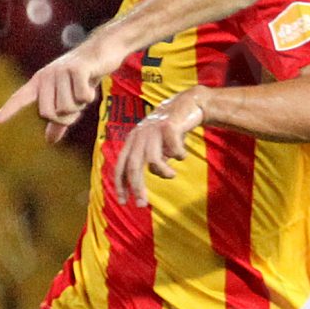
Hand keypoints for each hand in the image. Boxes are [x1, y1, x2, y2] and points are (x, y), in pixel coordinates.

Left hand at [0, 31, 130, 140]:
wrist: (102, 51)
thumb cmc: (84, 77)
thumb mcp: (69, 99)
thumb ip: (58, 121)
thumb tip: (50, 141)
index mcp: (40, 82)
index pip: (20, 98)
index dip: (8, 110)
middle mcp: (46, 76)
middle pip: (48, 113)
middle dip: (66, 118)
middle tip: (77, 106)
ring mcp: (60, 71)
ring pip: (66, 107)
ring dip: (80, 105)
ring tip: (84, 90)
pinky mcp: (77, 68)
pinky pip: (81, 97)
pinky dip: (89, 96)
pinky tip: (92, 83)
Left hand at [114, 90, 207, 205]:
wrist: (189, 103)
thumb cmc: (172, 129)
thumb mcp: (157, 146)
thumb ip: (151, 160)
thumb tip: (149, 179)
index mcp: (133, 140)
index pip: (120, 166)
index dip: (120, 185)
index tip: (123, 202)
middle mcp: (139, 135)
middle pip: (132, 166)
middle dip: (136, 188)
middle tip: (142, 204)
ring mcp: (153, 129)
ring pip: (152, 160)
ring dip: (164, 172)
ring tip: (172, 175)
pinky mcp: (168, 125)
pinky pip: (174, 151)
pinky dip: (179, 156)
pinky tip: (183, 155)